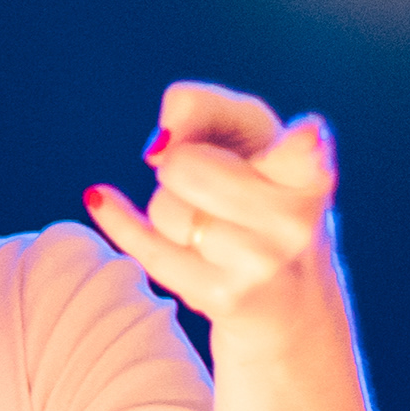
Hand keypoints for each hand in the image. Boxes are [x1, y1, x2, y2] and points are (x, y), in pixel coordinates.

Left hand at [86, 81, 350, 352]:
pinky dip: (118, 219)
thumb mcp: (249, 138)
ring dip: (171, 209)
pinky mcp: (224, 298)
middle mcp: (295, 220)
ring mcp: (261, 264)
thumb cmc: (261, 196)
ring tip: (207, 223)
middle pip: (186, 166)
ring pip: (167, 208)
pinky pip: (148, 248)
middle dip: (180, 166)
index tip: (309, 133)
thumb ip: (203, 109)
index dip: (304, 141)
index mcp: (310, 172)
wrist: (291, 301)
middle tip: (206, 183)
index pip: (304, 151)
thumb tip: (158, 146)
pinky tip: (100, 197)